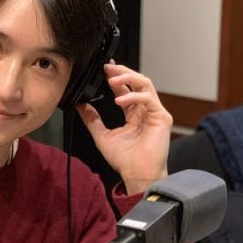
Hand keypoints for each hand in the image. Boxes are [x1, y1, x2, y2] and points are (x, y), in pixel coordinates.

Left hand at [76, 63, 172, 193]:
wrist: (137, 174)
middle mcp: (145, 110)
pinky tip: (119, 100)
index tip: (103, 69)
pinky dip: (133, 96)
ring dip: (128, 78)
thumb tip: (80, 105)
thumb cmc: (124, 160)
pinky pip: (148, 99)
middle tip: (107, 67)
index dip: (116, 77)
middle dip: (122, 71)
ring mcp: (155, 112)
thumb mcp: (101, 135)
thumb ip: (92, 119)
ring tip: (112, 80)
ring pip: (145, 84)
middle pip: (137, 81)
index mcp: (134, 114)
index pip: (126, 89)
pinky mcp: (162, 117)